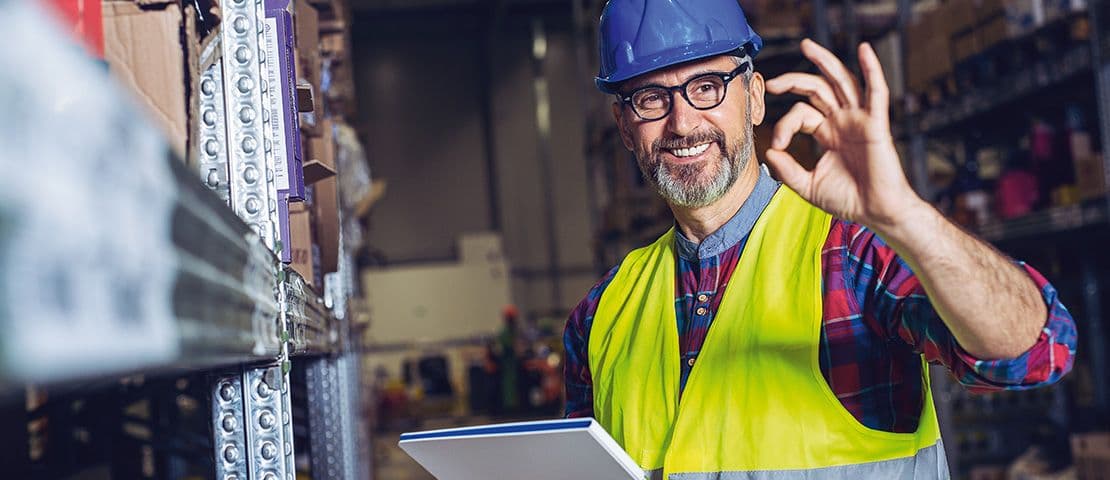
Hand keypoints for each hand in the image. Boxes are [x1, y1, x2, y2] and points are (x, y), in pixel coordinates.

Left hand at [764, 39, 924, 231]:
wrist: (875, 212)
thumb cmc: (848, 200)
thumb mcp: (808, 186)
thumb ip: (788, 170)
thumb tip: (768, 152)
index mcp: (827, 132)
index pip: (801, 113)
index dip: (785, 124)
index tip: (777, 144)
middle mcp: (842, 121)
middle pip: (818, 88)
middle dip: (794, 80)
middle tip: (773, 82)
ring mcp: (859, 120)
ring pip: (842, 82)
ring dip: (825, 62)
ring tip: (807, 46)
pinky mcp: (876, 124)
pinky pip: (876, 92)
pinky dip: (872, 69)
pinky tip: (865, 50)